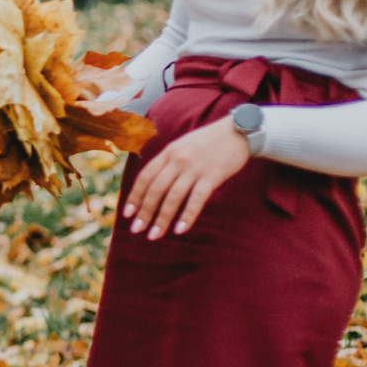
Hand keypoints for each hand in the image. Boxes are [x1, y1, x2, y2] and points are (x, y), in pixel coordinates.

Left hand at [123, 119, 250, 238]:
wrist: (239, 131)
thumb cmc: (209, 142)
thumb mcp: (183, 146)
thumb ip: (169, 162)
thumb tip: (153, 186)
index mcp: (168, 152)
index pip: (145, 177)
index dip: (135, 196)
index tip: (127, 214)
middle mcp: (178, 159)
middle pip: (156, 189)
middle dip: (145, 212)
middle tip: (137, 230)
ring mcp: (195, 168)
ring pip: (173, 197)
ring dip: (162, 219)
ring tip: (154, 235)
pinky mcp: (212, 176)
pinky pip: (196, 199)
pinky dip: (187, 216)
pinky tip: (180, 230)